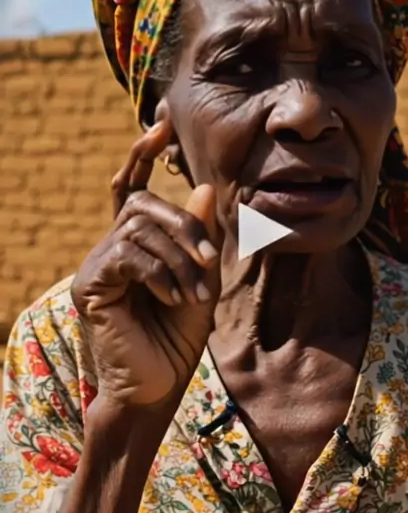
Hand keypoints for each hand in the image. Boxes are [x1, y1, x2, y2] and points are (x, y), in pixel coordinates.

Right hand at [71, 122, 221, 409]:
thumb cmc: (178, 335)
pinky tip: (175, 297)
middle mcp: (111, 247)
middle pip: (141, 204)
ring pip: (138, 228)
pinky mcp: (90, 285)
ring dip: (178, 257)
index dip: (142, 157)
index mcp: (136, 242)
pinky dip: (160, 273)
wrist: (157, 386)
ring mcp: (97, 265)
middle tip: (211, 257)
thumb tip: (203, 186)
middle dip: (183, 225)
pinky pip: (128, 256)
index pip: (131, 188)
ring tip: (196, 293)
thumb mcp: (201, 278)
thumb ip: (201, 235)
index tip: (159, 127)